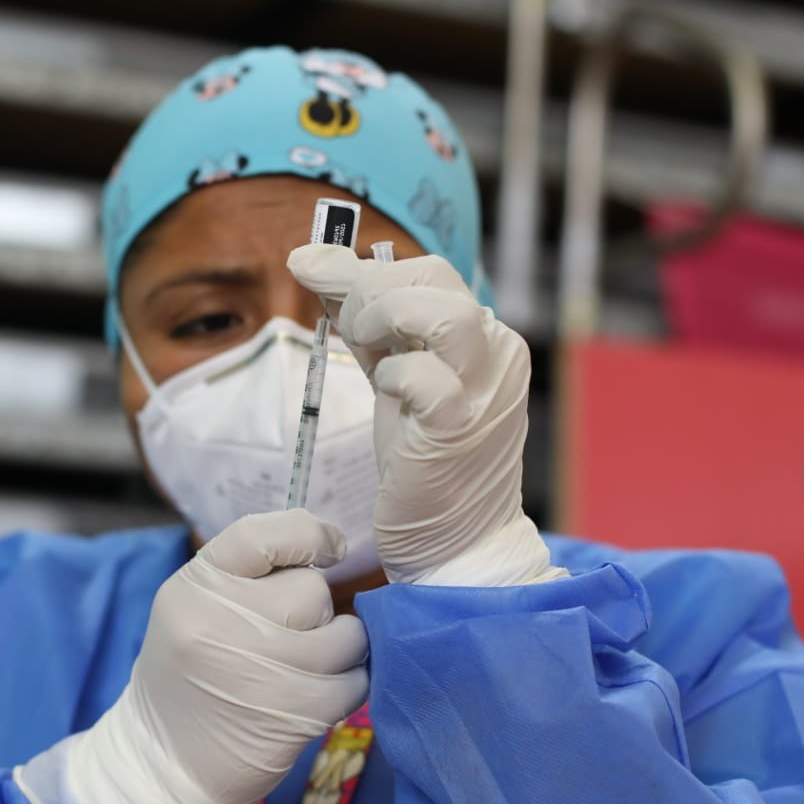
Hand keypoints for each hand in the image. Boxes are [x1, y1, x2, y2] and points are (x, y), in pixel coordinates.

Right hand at [16, 509, 368, 803]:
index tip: (330, 547)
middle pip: (312, 589)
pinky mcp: (291, 714)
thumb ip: (247, 576)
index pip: (262, 534)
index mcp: (195, 586)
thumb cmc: (188, 679)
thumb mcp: (194, 610)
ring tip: (308, 668)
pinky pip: (354, 681)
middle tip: (290, 639)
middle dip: (315, 613)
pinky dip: (346, 688)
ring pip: (345, 635)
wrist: (164, 765)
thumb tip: (325, 544)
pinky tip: (316, 697)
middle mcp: (221, 621)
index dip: (309, 535)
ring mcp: (258, 670)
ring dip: (340, 650)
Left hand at [287, 244, 563, 586]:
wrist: (455, 540)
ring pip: (446, 314)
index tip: (307, 265)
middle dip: (370, 287)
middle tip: (347, 326)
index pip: (429, 271)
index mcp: (482, 337)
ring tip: (367, 349)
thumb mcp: (393, 376)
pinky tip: (387, 392)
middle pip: (436, 276)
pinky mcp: (460, 430)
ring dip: (388, 318)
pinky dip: (395, 375)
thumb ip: (368, 324)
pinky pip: (427, 379)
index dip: (362, 266)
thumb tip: (316, 263)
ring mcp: (484, 391)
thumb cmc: (425, 461)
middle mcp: (496, 354)